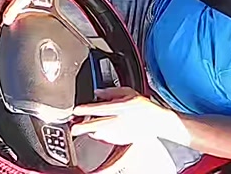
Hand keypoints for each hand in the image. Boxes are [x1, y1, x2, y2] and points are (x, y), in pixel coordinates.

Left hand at [71, 88, 185, 146]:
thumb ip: (111, 91)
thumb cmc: (143, 106)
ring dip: (91, 130)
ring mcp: (121, 132)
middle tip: (74, 127)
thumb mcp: (128, 92)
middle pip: (96, 125)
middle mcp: (119, 121)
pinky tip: (99, 131)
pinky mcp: (122, 140)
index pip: (99, 108)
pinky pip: (107, 138)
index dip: (86, 110)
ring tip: (86, 127)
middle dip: (83, 127)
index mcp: (120, 107)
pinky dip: (101, 135)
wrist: (157, 121)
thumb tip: (98, 92)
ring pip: (100, 133)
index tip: (76, 110)